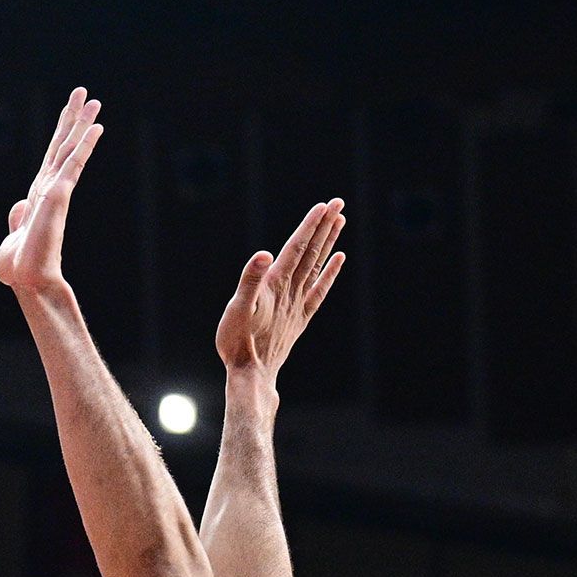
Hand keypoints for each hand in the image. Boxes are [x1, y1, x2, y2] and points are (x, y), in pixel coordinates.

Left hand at [0, 87, 103, 296]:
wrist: (27, 280)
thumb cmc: (21, 265)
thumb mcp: (15, 236)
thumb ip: (19, 217)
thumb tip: (19, 206)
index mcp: (39, 194)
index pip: (52, 156)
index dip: (61, 133)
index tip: (70, 112)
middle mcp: (50, 188)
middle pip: (63, 145)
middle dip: (74, 119)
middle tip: (85, 93)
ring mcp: (56, 190)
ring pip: (70, 149)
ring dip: (81, 123)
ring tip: (93, 100)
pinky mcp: (58, 195)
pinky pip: (73, 164)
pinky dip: (84, 145)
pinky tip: (96, 128)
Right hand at [215, 199, 346, 374]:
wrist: (252, 373)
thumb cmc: (238, 341)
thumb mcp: (237, 308)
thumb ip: (250, 280)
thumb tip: (263, 254)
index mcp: (275, 284)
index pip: (296, 248)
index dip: (310, 226)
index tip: (323, 206)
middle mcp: (291, 290)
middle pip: (311, 252)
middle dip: (324, 226)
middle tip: (338, 203)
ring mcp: (298, 303)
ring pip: (317, 266)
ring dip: (328, 242)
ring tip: (339, 221)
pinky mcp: (300, 316)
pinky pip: (319, 290)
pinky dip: (330, 272)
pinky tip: (338, 259)